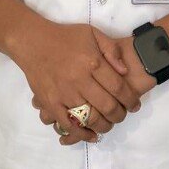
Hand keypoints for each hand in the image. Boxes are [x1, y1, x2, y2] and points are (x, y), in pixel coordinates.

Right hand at [16, 20, 141, 144]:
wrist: (33, 41)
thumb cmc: (65, 37)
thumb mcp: (93, 33)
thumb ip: (111, 50)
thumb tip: (124, 71)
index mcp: (92, 62)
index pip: (118, 87)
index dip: (130, 99)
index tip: (135, 104)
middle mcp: (80, 80)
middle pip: (107, 106)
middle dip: (119, 115)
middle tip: (122, 115)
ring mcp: (64, 93)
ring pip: (90, 118)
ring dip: (104, 126)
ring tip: (108, 124)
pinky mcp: (51, 103)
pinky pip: (67, 124)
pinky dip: (81, 134)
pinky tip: (91, 135)